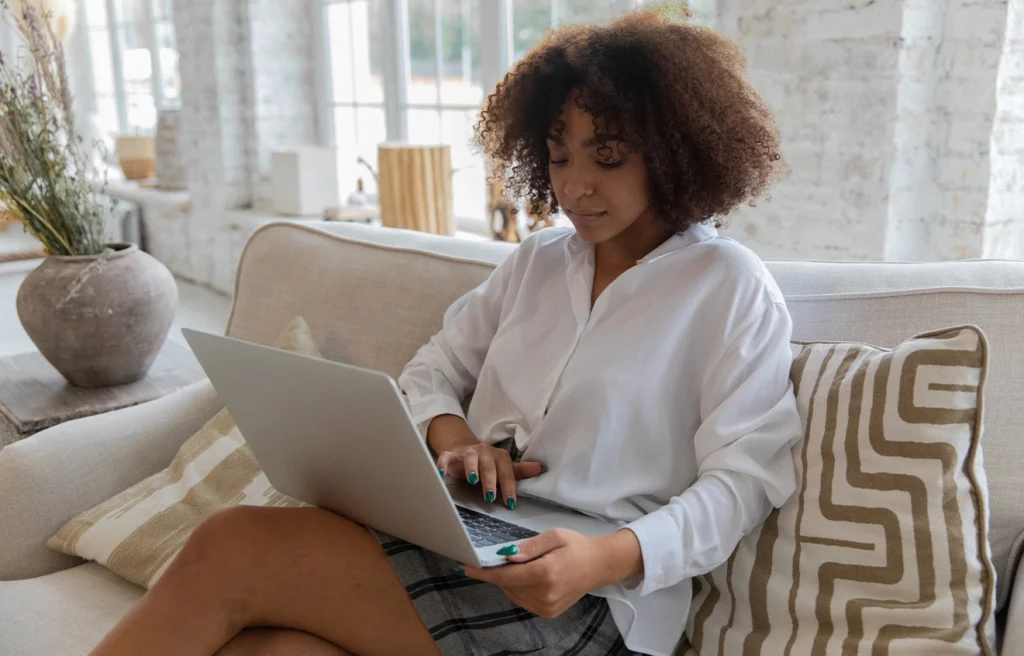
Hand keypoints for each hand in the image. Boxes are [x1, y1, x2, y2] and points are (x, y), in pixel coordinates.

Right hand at [436, 441, 543, 507]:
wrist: (463, 449)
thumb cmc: (486, 463)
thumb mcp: (503, 467)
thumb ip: (519, 470)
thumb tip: (540, 468)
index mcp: (498, 456)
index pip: (506, 471)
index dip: (509, 487)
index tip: (510, 502)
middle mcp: (483, 452)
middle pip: (488, 465)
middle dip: (490, 480)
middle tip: (490, 496)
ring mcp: (466, 453)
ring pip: (470, 458)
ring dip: (472, 468)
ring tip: (473, 481)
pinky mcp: (450, 456)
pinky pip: (446, 458)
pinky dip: (443, 465)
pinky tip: (442, 474)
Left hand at [461, 528, 643, 618]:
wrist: (599, 565)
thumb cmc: (576, 545)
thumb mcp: (554, 536)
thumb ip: (528, 547)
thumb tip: (506, 555)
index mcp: (546, 573)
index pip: (506, 576)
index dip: (484, 573)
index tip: (465, 567)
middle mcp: (545, 594)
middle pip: (507, 586)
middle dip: (498, 572)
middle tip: (500, 557)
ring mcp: (547, 607)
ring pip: (513, 594)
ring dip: (508, 581)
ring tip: (520, 565)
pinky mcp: (548, 612)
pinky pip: (522, 600)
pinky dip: (518, 589)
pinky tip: (527, 576)